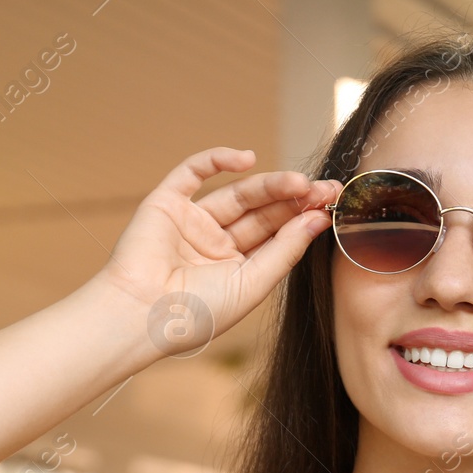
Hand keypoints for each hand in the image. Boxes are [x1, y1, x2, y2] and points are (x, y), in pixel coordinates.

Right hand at [94, 146, 341, 356]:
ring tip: (298, 181)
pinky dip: (218, 160)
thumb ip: (284, 250)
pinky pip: (193, 172)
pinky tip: (247, 158)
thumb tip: (316, 219)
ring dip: (269, 184)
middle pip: (262, 213)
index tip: (330, 205)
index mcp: (237, 269)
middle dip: (294, 199)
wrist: (141, 314)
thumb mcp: (252, 284)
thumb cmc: (196, 313)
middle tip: (324, 188)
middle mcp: (216, 244)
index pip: (276, 236)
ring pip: (237, 193)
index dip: (302, 219)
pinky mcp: (166, 203)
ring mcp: (192, 222)